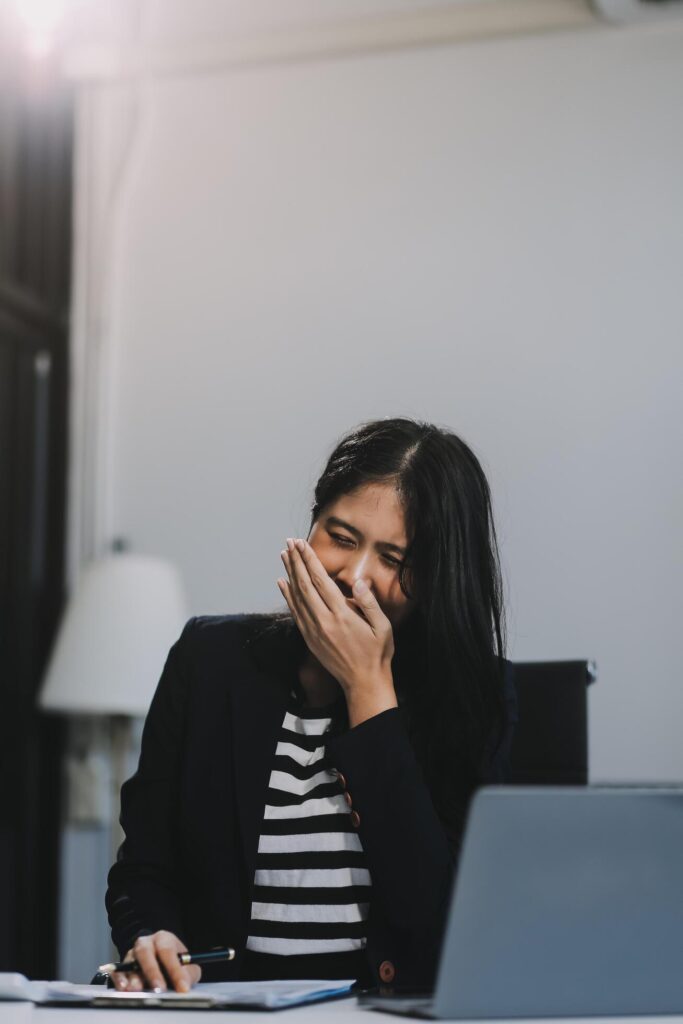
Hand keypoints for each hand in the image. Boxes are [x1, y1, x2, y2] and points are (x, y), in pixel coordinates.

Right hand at [110, 931, 200, 992]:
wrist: (157, 958)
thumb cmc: (174, 961)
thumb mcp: (187, 964)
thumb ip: (188, 973)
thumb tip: (184, 984)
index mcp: (164, 939)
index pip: (168, 952)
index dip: (175, 970)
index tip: (182, 987)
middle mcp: (146, 943)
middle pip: (146, 954)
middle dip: (153, 972)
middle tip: (159, 988)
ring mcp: (132, 954)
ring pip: (131, 963)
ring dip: (134, 978)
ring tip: (138, 990)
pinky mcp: (122, 966)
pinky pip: (118, 972)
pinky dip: (120, 980)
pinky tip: (124, 988)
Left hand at [277, 538, 396, 715]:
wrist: (363, 682)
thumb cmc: (377, 653)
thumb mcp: (383, 627)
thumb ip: (369, 603)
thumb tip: (359, 582)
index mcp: (342, 615)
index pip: (320, 581)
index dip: (310, 560)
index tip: (302, 544)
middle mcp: (323, 621)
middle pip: (304, 585)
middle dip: (296, 561)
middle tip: (289, 542)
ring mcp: (314, 631)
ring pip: (297, 597)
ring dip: (289, 574)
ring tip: (284, 555)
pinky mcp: (309, 639)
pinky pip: (295, 612)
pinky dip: (287, 596)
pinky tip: (282, 583)